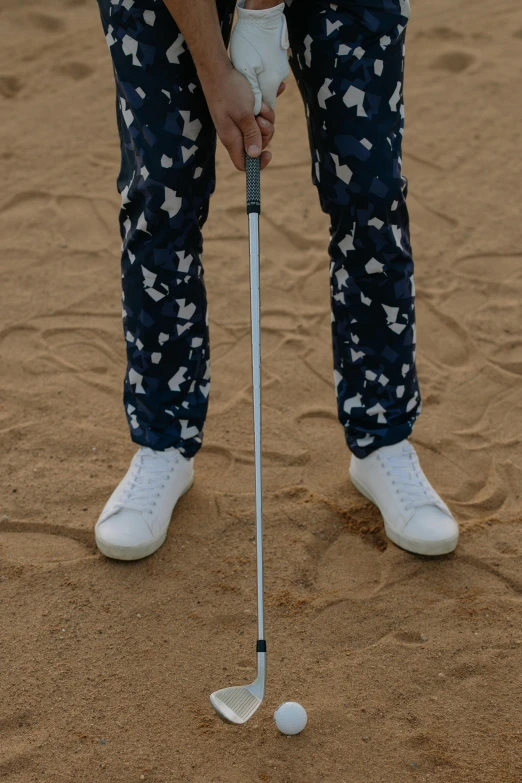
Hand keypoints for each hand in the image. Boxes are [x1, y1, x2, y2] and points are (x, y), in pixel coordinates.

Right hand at [200, 65, 276, 170]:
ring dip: (266, 117)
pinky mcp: (242, 111)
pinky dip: (265, 107)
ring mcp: (238, 122)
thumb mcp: (243, 114)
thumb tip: (254, 155)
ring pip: (260, 129)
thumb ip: (250, 135)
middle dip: (266, 133)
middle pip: (257, 144)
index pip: (243, 164)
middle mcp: (235, 133)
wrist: (218, 68)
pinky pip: (259, 115)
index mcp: (232, 139)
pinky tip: (267, 98)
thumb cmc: (229, 90)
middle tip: (261, 118)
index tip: (268, 153)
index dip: (257, 164)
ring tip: (260, 105)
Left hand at [230, 0, 289, 115]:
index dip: (257, 109)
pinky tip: (255, 63)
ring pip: (268, 83)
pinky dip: (262, 72)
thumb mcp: (245, 70)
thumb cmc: (248, 42)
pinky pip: (271, 72)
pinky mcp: (280, 59)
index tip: (247, 104)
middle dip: (257, 96)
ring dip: (258, 82)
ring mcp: (281, 68)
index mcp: (271, 84)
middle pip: (267, 95)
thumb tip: (256, 109)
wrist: (261, 18)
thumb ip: (252, 92)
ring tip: (248, 71)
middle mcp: (279, 78)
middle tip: (244, 86)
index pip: (266, 107)